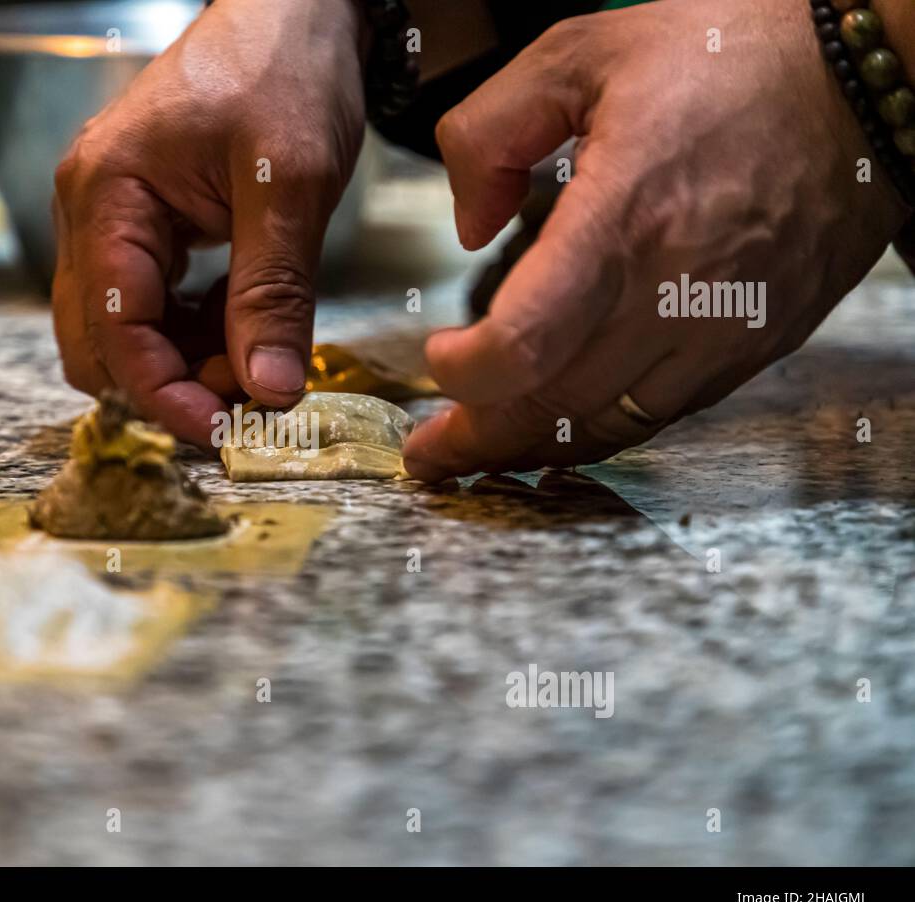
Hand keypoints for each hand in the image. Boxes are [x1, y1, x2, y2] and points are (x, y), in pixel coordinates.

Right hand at [51, 0, 366, 445]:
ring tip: (256, 364)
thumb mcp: (289, 184)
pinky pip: (148, 305)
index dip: (164, 394)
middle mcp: (89, 212)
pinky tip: (244, 329)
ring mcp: (111, 220)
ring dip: (181, 364)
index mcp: (106, 196)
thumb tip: (268, 392)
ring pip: (120, 331)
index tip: (225, 432)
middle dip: (168, 385)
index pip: (110, 330)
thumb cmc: (285, 72)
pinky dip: (190, 334)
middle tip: (247, 401)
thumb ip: (273, 293)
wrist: (295, 11)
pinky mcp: (143, 227)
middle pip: (97, 342)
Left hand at [403, 0, 909, 480]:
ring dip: (533, 449)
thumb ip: (490, 132)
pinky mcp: (751, 346)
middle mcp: (676, 290)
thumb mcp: (580, 53)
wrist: (864, 81)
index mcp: (626, 215)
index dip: (468, 372)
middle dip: (478, 439)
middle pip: (555, 404)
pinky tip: (561, 431)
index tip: (438, 361)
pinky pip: (661, 414)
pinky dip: (599, 433)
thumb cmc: (728, 58)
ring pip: (607, 426)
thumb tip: (469, 224)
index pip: (528, 341)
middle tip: (431, 454)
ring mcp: (721, 330)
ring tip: (479, 455)